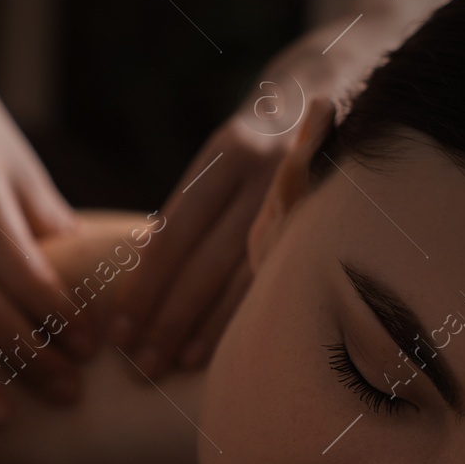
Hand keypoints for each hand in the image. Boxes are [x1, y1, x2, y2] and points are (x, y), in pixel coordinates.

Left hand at [110, 14, 395, 377]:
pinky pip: (278, 280)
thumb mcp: (229, 157)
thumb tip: (140, 278)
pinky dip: (244, 319)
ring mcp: (307, 199)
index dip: (145, 284)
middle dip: (166, 318)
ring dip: (201, 329)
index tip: (118, 327)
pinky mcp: (330, 222)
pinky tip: (219, 352)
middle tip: (135, 364)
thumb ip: (195, 209)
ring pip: (242, 278)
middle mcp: (270, 170)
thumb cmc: (264, 146)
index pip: (175, 229)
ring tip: (167, 366)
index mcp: (230, 150)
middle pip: (204, 261)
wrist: (346, 97)